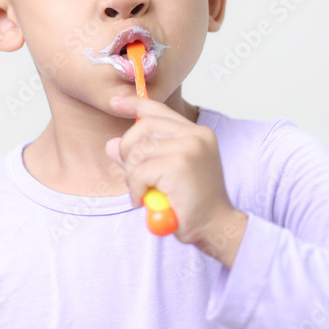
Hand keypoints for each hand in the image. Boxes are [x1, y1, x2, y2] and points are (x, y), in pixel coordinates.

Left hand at [104, 95, 247, 264]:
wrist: (216, 227)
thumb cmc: (193, 205)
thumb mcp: (165, 175)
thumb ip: (141, 157)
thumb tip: (112, 144)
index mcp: (197, 134)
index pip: (159, 110)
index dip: (134, 103)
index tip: (116, 101)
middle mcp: (195, 135)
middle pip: (142, 127)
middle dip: (129, 152)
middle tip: (135, 177)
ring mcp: (188, 148)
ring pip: (138, 152)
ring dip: (133, 177)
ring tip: (147, 192)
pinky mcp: (178, 165)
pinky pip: (138, 172)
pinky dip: (136, 190)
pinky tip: (148, 201)